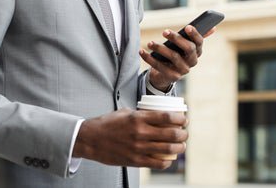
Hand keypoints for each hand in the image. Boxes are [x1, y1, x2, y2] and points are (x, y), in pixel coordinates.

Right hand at [73, 108, 187, 168]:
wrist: (91, 140)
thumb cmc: (108, 124)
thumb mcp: (126, 112)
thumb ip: (142, 114)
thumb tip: (158, 114)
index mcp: (139, 118)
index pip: (167, 116)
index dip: (180, 118)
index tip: (184, 119)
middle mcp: (140, 132)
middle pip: (172, 133)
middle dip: (183, 134)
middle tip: (184, 133)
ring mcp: (138, 148)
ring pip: (168, 149)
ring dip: (179, 147)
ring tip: (181, 146)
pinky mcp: (135, 161)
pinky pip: (157, 163)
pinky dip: (167, 161)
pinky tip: (169, 158)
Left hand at [140, 25, 215, 91]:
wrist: (166, 74)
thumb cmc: (176, 54)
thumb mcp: (185, 45)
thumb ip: (195, 37)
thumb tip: (213, 28)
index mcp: (197, 52)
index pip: (199, 42)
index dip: (195, 34)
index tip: (187, 26)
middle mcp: (192, 62)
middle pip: (188, 49)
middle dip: (177, 39)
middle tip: (164, 31)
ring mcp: (183, 70)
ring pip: (173, 57)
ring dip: (160, 48)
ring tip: (150, 42)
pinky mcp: (172, 77)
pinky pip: (160, 67)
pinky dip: (149, 58)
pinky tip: (142, 51)